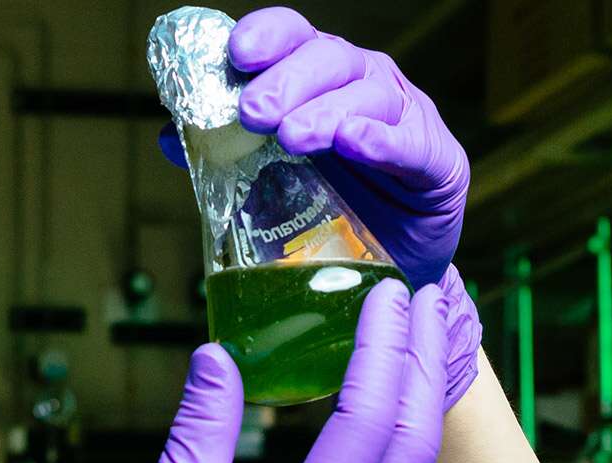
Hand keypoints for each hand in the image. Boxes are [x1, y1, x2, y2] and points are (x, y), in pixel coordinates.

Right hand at [43, 278, 455, 462]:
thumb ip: (201, 430)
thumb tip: (221, 355)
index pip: (367, 419)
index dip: (380, 347)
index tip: (389, 290)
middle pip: (413, 439)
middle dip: (425, 361)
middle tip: (432, 294)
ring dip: (421, 399)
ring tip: (423, 338)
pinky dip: (399, 443)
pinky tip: (390, 408)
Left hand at [155, 8, 478, 400]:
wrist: (391, 276)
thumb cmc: (333, 216)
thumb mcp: (273, 183)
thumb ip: (226, 157)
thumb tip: (172, 137)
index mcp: (322, 81)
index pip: (295, 39)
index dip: (267, 37)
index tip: (236, 54)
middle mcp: (365, 86)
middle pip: (330, 61)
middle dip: (288, 81)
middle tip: (255, 112)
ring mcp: (406, 119)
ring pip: (370, 96)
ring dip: (327, 111)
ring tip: (293, 136)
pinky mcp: (439, 162)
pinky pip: (413, 144)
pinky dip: (384, 140)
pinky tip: (356, 143)